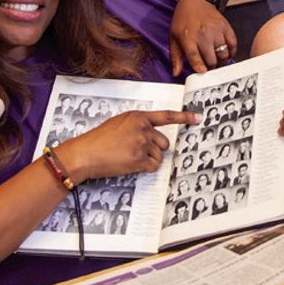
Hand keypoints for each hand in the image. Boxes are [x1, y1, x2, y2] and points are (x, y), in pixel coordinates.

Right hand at [61, 109, 199, 180]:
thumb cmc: (98, 140)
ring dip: (148, 160)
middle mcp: (143, 127)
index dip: (184, 117)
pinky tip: (130, 165)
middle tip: (136, 152)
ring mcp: (142, 142)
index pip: (166, 116)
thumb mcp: (119, 123)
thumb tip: (152, 135)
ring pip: (159, 156)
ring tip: (128, 157)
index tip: (198, 118)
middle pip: (164, 143)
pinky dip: (145, 169)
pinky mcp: (139, 158)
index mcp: (138, 116)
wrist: (85, 153)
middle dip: (155, 150)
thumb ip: (137, 125)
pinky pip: (153, 166)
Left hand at [169, 0, 236, 75]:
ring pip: (223, 54)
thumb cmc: (183, 20)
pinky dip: (231, 52)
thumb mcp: (173, 37)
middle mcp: (203, 34)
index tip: (202, 72)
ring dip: (221, 60)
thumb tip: (175, 73)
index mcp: (188, 37)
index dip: (199, 66)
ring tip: (216, 58)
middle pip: (211, 59)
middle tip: (208, 65)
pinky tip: (225, 52)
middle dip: (210, 66)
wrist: (196, 1)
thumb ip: (175, 57)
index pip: (194, 56)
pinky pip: (233, 45)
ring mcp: (216, 30)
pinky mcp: (226, 26)